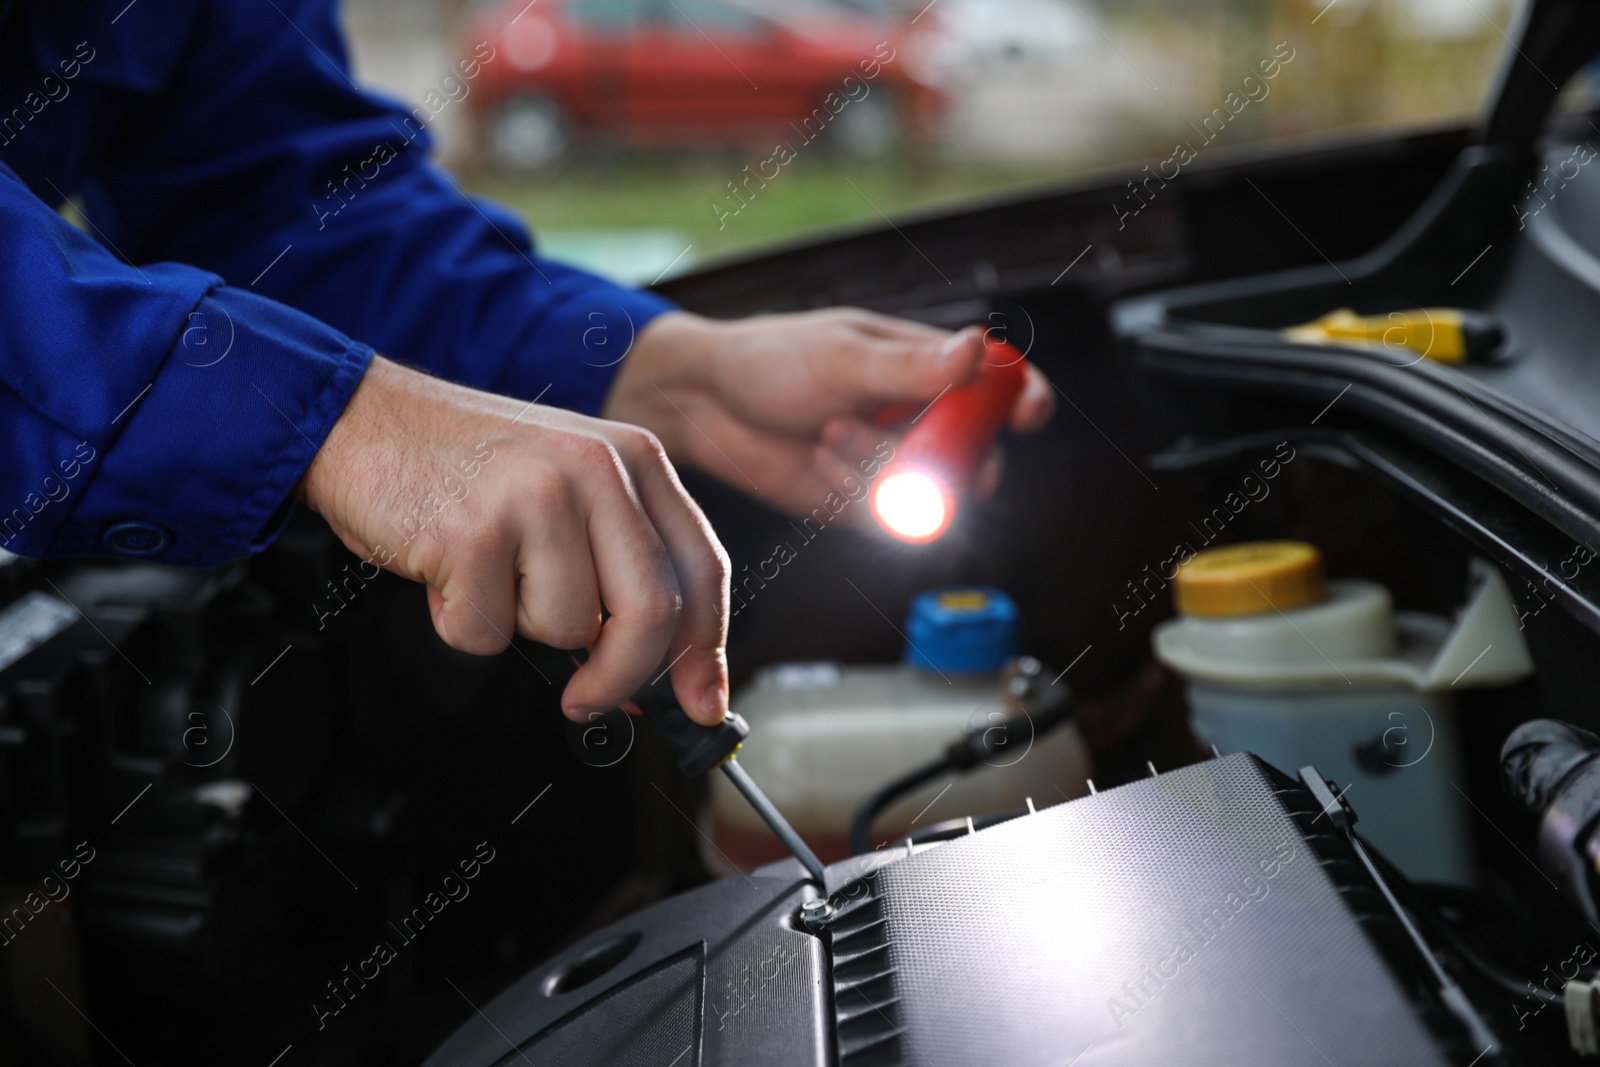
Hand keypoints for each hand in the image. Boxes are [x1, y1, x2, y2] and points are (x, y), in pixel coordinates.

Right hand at [299, 356, 730, 724]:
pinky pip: (488, 634)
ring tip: (487, 571)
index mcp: (634, 457)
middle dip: (623, 677)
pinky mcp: (473, 534)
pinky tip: (446, 570)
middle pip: (650, 613)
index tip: (701, 704)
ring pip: (567, 630)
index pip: (702, 568)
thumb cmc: (466, 464)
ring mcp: (536, 500)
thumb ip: (622, 561)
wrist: (361, 418)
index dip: (704, 649)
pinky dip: (460, 622)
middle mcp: (596, 471)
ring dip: (519, 625)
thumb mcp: (570, 485)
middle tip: (589, 698)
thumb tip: (664, 671)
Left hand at [602, 308, 1054, 516]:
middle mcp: (918, 417)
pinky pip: (885, 519)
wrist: (707, 406)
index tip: (1026, 415)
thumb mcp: (841, 356)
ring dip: (882, 470)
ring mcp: (891, 462)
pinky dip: (854, 494)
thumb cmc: (770, 360)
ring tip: (830, 435)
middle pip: (977, 456)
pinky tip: (820, 461)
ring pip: (928, 493)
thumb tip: (976, 348)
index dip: (1024, 400)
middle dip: (948, 461)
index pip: (1000, 383)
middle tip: (909, 452)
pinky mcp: (860, 504)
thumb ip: (910, 365)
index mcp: (927, 365)